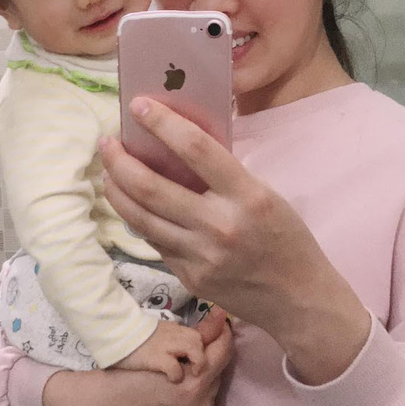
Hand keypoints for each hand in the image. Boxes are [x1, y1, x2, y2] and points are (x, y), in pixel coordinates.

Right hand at [42, 307, 231, 405]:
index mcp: (195, 383)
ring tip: (172, 391)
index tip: (218, 331)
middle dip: (203, 372)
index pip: (223, 354)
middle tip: (183, 367)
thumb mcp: (162, 351)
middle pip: (214, 381)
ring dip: (196, 395)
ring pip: (206, 404)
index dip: (222, 339)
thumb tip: (222, 317)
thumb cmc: (125, 375)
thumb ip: (199, 337)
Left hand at [99, 98, 370, 382]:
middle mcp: (219, 225)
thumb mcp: (266, 196)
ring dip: (116, 191)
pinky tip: (130, 205)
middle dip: (119, 161)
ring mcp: (200, 256)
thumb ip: (225, 176)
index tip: (139, 105)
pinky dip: (139, 219)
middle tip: (105, 142)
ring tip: (107, 172)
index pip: (195, 149)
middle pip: (151, 187)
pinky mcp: (189, 277)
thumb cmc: (287, 240)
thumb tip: (180, 148)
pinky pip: (155, 242)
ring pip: (141, 218)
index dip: (162, 123)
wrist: (299, 300)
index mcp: (247, 196)